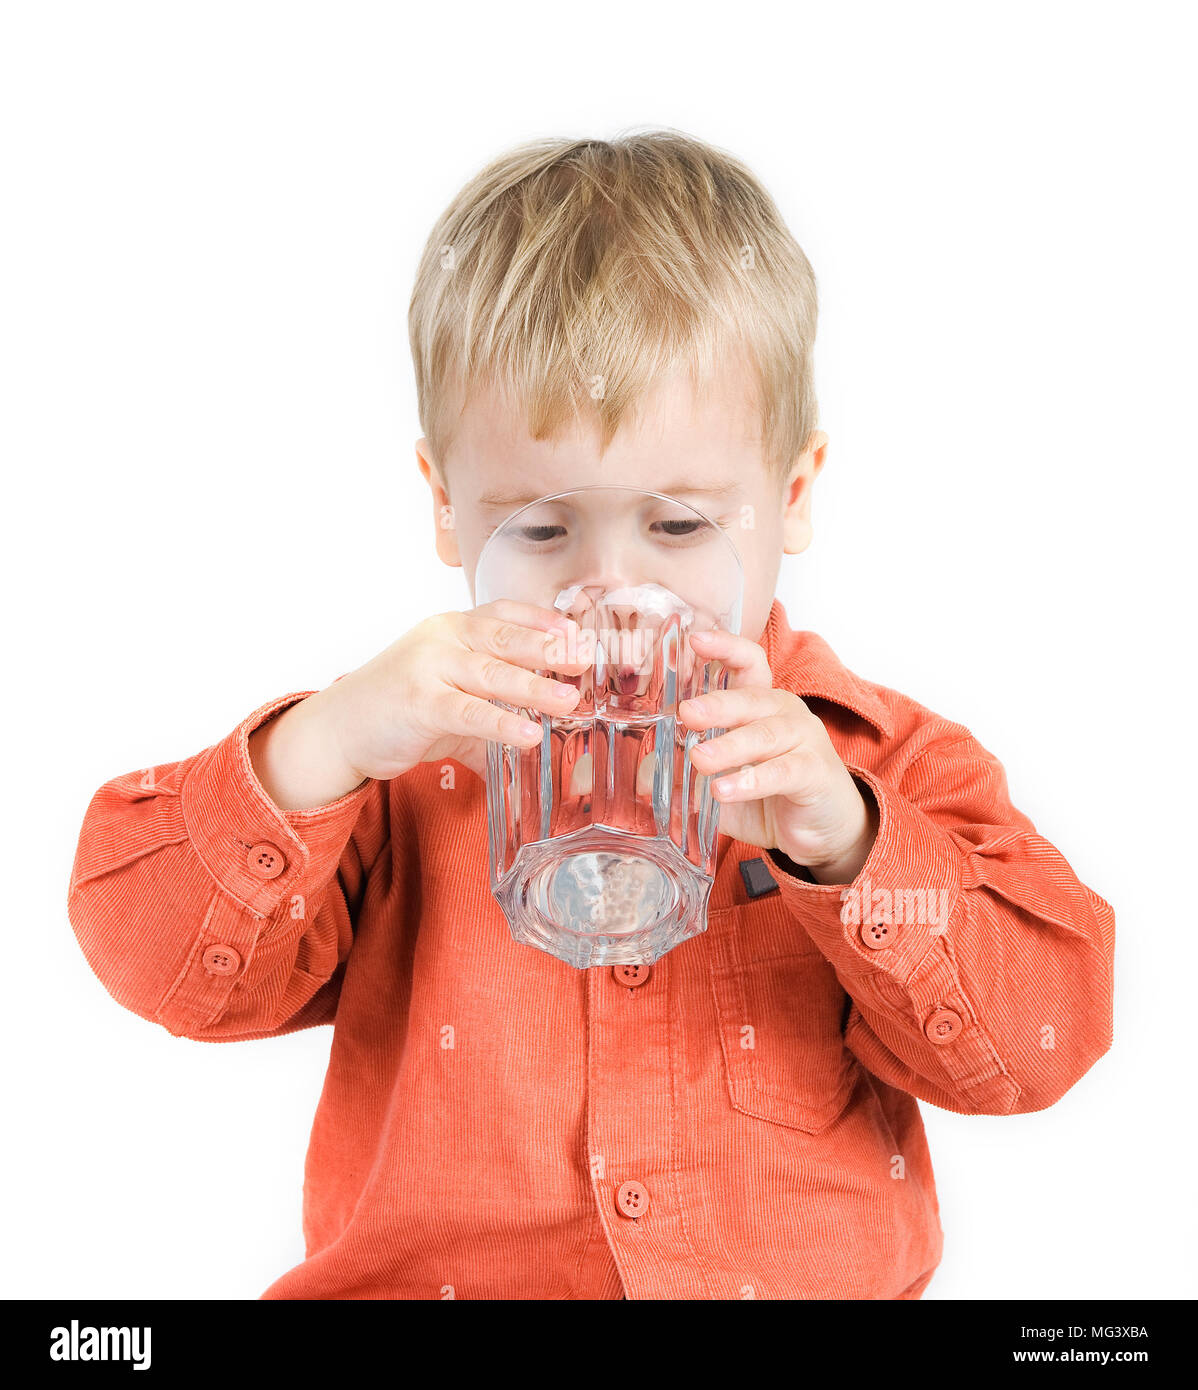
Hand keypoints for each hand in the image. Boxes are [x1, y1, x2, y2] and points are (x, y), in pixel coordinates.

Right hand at [249, 601, 585, 808]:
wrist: (338, 728)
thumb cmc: (399, 710)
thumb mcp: (451, 701)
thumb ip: (494, 715)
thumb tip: (543, 742)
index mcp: (452, 628)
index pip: (503, 612)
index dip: (542, 619)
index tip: (576, 631)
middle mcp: (442, 638)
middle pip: (504, 636)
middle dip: (549, 648)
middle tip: (586, 660)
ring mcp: (429, 667)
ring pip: (491, 673)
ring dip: (534, 686)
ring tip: (569, 701)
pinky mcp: (418, 702)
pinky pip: (468, 712)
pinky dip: (501, 723)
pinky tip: (528, 735)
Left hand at [678, 630, 877, 883]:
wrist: (823, 831)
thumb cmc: (770, 796)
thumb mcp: (723, 780)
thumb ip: (687, 775)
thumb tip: (642, 773)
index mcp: (761, 705)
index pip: (749, 663)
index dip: (726, 647)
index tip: (694, 640)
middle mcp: (785, 714)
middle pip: (752, 698)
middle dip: (717, 704)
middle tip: (686, 713)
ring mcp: (805, 741)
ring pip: (766, 735)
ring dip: (730, 746)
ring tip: (699, 759)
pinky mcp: (816, 773)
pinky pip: (783, 772)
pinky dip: (752, 781)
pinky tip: (724, 790)